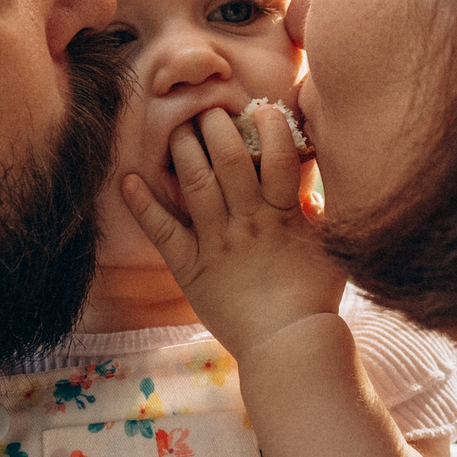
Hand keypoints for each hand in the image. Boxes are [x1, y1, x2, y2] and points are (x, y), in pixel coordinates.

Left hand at [122, 104, 344, 360]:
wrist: (289, 347)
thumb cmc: (315, 300)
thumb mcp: (328, 249)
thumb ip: (319, 213)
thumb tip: (308, 184)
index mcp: (285, 215)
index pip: (278, 155)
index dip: (270, 127)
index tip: (263, 111)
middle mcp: (248, 222)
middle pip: (229, 158)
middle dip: (217, 125)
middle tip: (209, 109)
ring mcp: (217, 243)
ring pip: (195, 182)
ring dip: (184, 148)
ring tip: (177, 128)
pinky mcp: (191, 268)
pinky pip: (162, 231)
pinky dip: (143, 205)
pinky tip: (127, 180)